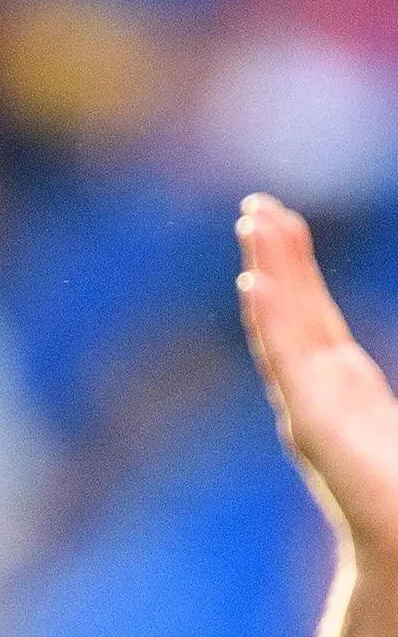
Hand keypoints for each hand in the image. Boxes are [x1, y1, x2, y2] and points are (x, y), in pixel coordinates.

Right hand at [238, 193, 397, 561]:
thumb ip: (387, 405)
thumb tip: (364, 365)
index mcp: (349, 395)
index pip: (315, 321)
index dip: (296, 274)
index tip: (279, 225)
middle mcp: (324, 398)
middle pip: (295, 314)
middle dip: (275, 259)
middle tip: (255, 206)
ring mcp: (312, 413)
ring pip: (285, 328)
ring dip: (267, 274)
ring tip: (252, 224)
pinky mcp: (313, 429)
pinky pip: (285, 364)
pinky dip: (268, 323)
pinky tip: (254, 287)